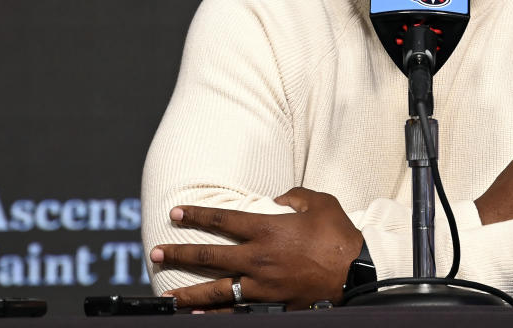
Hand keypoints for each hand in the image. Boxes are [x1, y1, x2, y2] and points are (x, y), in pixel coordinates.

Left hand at [150, 187, 362, 310]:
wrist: (357, 272)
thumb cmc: (339, 234)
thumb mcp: (319, 202)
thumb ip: (295, 196)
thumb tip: (280, 199)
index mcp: (267, 229)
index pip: (223, 220)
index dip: (196, 215)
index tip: (175, 213)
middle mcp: (258, 257)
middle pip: (210, 255)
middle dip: (180, 253)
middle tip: (155, 253)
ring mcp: (263, 285)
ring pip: (216, 290)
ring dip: (188, 292)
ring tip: (167, 295)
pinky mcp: (272, 304)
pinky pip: (238, 311)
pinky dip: (216, 314)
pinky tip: (198, 316)